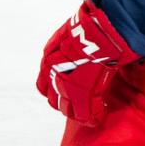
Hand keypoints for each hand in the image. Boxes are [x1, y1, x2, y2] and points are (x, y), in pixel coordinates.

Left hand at [36, 0, 138, 125]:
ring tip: (90, 111)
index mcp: (49, 57)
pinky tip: (100, 116)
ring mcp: (66, 87)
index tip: (66, 90)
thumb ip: (71, 43)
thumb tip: (82, 40)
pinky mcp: (82, 96)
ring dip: (77, 112)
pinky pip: (85, 115)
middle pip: (53, 99)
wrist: (97, 34)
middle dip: (65, 102)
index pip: (44, 84)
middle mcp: (53, 75)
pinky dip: (93, 117)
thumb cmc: (90, 27)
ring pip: (67, 110)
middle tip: (78, 103)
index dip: (55, 89)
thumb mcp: (72, 34)